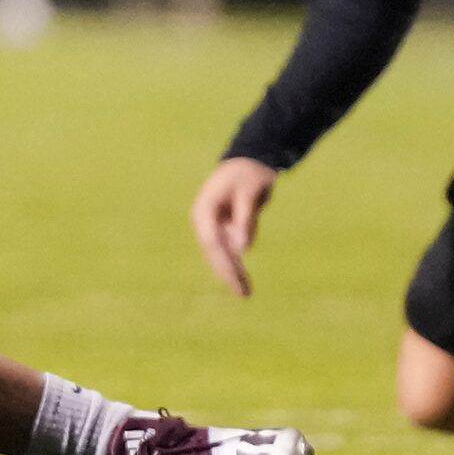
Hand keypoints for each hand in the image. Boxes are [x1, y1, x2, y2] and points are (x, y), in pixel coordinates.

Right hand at [190, 157, 275, 297]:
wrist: (249, 160)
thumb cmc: (249, 174)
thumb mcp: (250, 192)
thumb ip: (245, 218)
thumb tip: (243, 249)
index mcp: (204, 210)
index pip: (211, 243)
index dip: (224, 263)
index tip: (237, 280)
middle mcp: (203, 219)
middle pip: (213, 252)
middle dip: (227, 273)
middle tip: (243, 294)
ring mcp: (211, 223)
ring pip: (218, 253)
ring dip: (230, 271)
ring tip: (244, 292)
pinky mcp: (221, 226)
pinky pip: (226, 249)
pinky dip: (234, 263)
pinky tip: (242, 277)